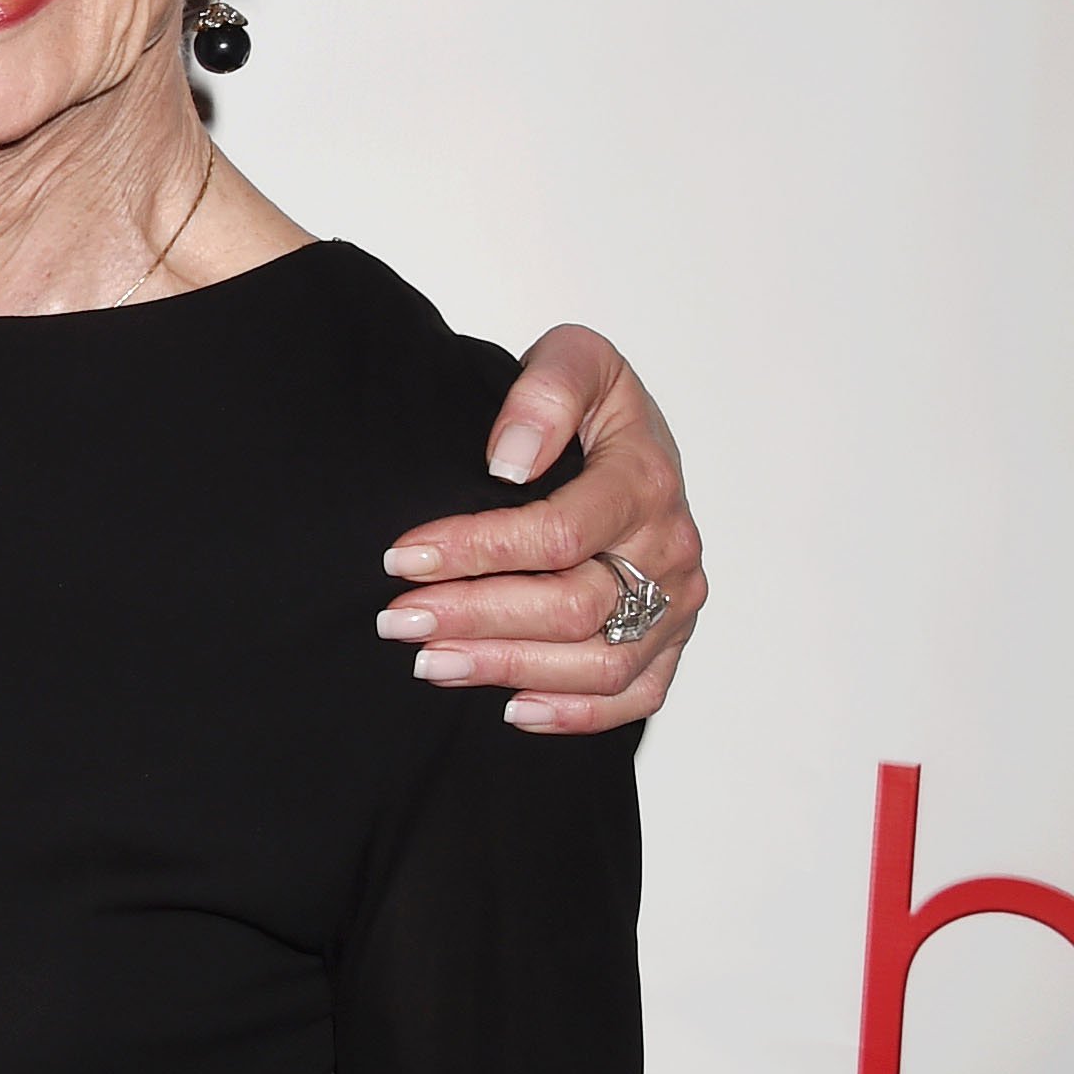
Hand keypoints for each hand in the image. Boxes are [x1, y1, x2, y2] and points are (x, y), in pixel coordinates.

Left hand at [379, 325, 703, 735]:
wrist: (633, 437)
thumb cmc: (595, 403)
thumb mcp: (574, 358)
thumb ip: (545, 392)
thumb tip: (508, 458)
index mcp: (647, 480)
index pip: (559, 534)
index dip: (475, 551)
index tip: (401, 558)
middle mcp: (671, 550)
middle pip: (574, 606)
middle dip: (476, 617)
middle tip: (398, 622)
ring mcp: (676, 604)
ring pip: (600, 661)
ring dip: (509, 669)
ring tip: (429, 663)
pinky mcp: (671, 642)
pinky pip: (637, 696)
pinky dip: (577, 714)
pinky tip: (512, 709)